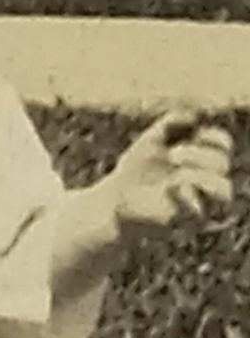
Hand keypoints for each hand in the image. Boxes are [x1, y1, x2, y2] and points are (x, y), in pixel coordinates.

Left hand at [109, 111, 233, 234]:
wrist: (112, 200)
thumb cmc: (136, 171)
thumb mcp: (151, 141)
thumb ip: (171, 123)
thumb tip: (195, 116)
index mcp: (200, 159)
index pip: (224, 146)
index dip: (215, 136)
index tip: (194, 132)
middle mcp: (205, 181)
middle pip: (223, 164)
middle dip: (200, 154)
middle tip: (172, 154)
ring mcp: (198, 203)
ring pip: (225, 190)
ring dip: (202, 176)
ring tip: (176, 174)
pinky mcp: (185, 222)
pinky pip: (197, 212)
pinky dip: (184, 197)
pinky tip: (168, 188)